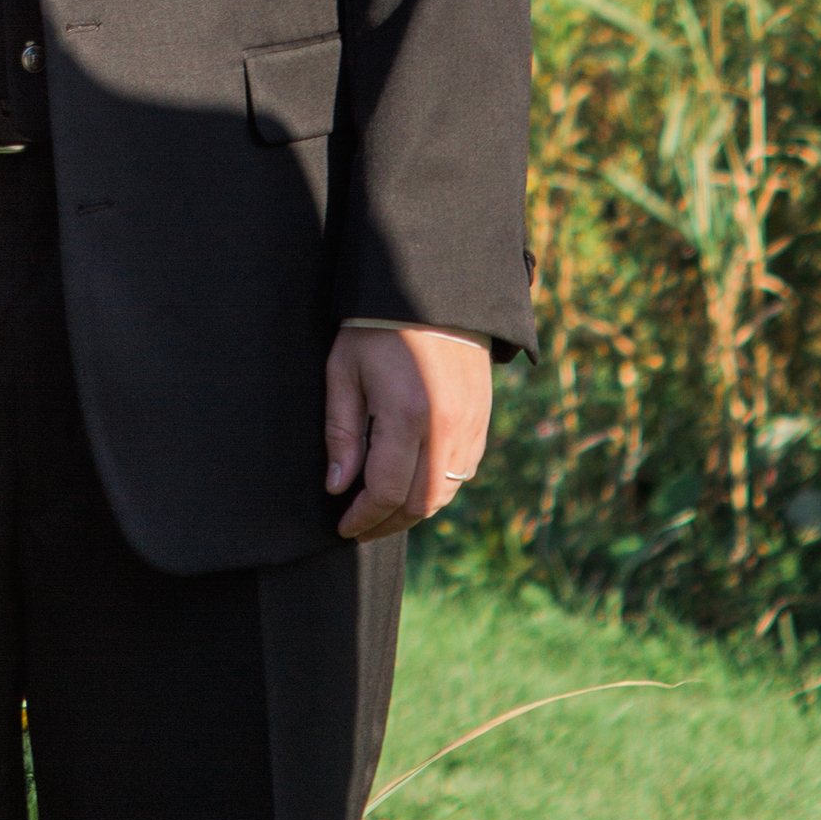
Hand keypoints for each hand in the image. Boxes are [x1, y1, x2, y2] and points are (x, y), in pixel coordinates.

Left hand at [323, 325, 491, 540]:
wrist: (431, 291)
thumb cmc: (376, 328)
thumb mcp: (344, 372)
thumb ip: (342, 433)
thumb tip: (338, 486)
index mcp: (408, 416)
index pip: (387, 492)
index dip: (363, 518)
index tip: (343, 526)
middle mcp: (445, 428)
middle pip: (420, 503)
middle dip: (387, 523)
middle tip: (360, 527)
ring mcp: (470, 426)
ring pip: (445, 492)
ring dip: (414, 510)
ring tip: (384, 510)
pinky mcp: (482, 419)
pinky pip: (463, 471)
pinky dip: (438, 487)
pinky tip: (414, 483)